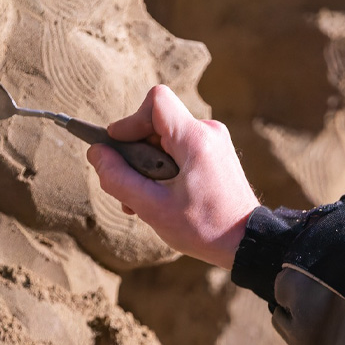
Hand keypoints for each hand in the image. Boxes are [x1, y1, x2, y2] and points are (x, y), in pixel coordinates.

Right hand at [87, 85, 259, 269]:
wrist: (248, 242)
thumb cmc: (204, 228)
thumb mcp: (152, 208)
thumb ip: (118, 179)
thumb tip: (96, 153)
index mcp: (195, 140)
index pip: (156, 101)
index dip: (130, 121)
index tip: (118, 147)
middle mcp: (208, 132)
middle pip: (156, 123)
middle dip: (135, 152)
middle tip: (128, 188)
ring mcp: (214, 142)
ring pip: (166, 138)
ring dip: (148, 164)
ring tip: (143, 200)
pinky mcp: (216, 153)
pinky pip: (180, 149)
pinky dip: (164, 168)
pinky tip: (161, 197)